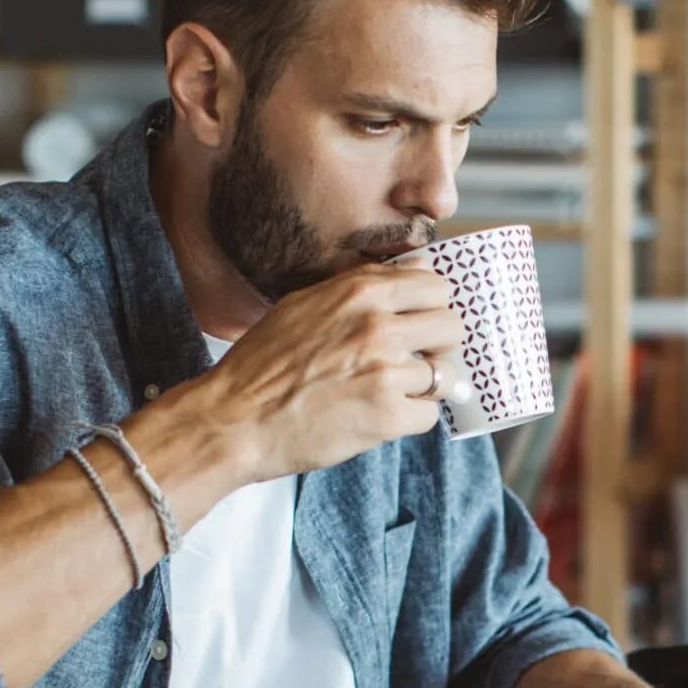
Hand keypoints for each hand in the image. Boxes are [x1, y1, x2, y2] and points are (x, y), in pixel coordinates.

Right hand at [186, 259, 462, 482]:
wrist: (235, 418)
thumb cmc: (264, 363)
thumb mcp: (306, 304)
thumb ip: (362, 286)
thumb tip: (416, 268)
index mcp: (360, 292)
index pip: (435, 286)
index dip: (431, 308)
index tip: (419, 325)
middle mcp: (378, 326)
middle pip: (452, 326)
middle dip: (439, 346)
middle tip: (414, 361)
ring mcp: (386, 371)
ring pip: (444, 374)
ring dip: (422, 386)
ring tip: (389, 392)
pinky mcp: (388, 416)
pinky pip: (429, 414)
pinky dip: (410, 419)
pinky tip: (380, 417)